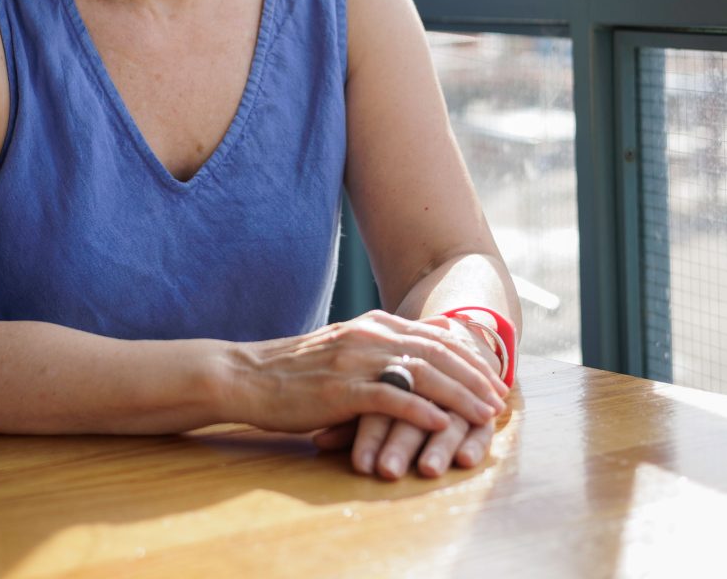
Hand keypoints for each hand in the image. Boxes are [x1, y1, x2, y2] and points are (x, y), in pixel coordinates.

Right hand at [311, 315, 507, 478]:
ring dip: (459, 395)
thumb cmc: (296, 369)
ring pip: (422, 373)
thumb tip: (424, 352)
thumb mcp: (344, 347)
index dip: (468, 358)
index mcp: (372, 324)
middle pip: (436, 352)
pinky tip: (441, 424)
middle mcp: (369, 335)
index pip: (433, 337)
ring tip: (485, 414)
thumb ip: (381, 346)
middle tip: (500, 398)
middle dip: (474, 376)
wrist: (248, 375)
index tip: (494, 378)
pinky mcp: (340, 388)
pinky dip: (421, 411)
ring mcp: (355, 360)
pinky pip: (390, 397)